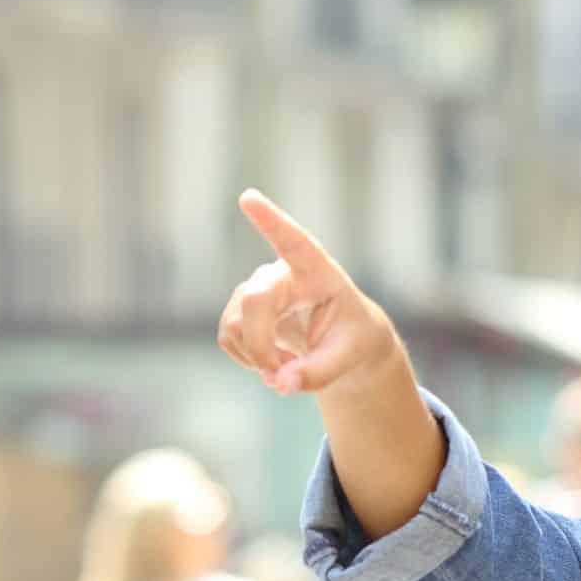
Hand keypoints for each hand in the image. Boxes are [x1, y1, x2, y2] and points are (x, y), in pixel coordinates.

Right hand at [218, 190, 414, 404]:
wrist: (342, 342)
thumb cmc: (353, 340)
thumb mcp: (351, 359)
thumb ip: (321, 372)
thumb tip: (281, 383)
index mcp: (318, 273)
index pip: (295, 242)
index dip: (271, 221)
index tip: (249, 197)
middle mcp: (281, 273)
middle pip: (253, 301)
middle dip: (261, 345)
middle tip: (280, 377)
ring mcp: (256, 288)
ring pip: (235, 325)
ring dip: (258, 357)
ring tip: (290, 365)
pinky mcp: (238, 310)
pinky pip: (228, 338)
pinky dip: (249, 359)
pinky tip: (272, 360)